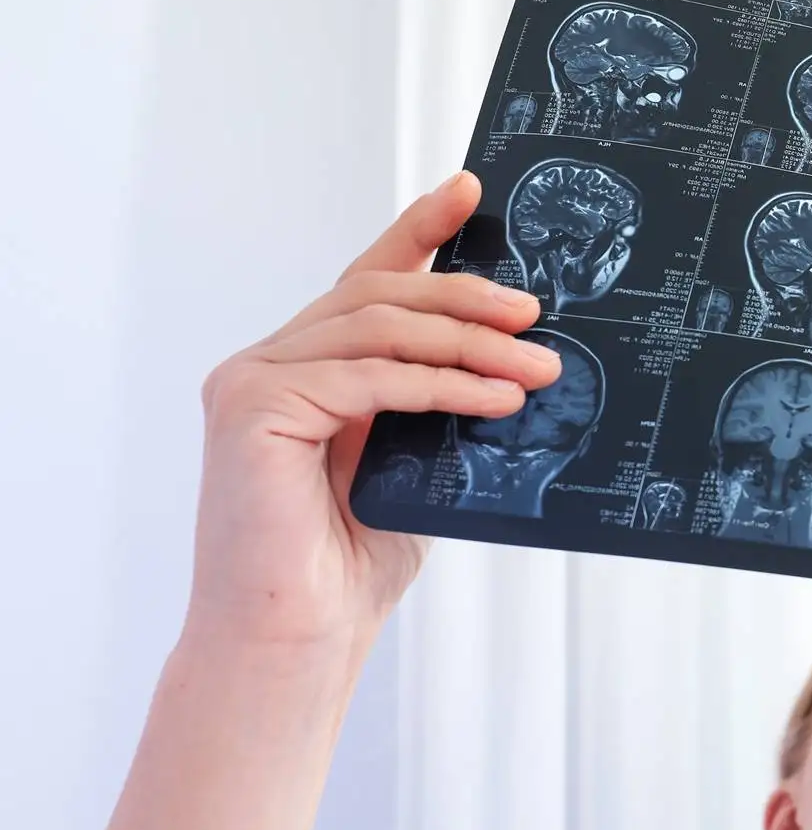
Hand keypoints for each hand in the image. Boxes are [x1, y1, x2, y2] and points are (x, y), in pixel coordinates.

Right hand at [185, 173, 556, 654]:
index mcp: (306, 367)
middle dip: (467, 296)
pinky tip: (498, 397)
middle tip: (538, 311)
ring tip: (541, 364)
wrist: (297, 636)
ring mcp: (253, 380)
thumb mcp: (415, 463)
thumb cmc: (351, 563)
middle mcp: (270, 362)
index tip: (469, 192)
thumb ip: (438, 405)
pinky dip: (443, 384)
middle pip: (377, 295)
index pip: (366, 281)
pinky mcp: (253, 408)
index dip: (416, 231)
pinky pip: (369, 377)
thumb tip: (522, 359)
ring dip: (471, 342)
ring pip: (377, 328)